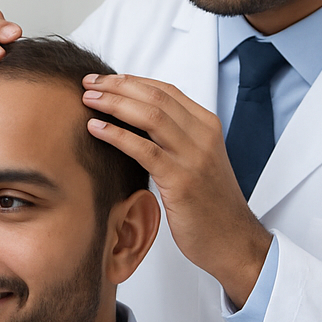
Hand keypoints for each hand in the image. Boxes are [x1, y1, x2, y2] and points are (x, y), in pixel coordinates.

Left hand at [81, 74, 271, 307]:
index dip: (131, 80)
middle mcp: (203, 135)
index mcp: (207, 126)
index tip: (104, 79)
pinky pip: (144, 150)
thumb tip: (136, 122)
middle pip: (155, 96)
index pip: (165, 89)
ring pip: (150, 115)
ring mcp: (194, 157)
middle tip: (88, 83)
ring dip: (114, 103)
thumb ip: (175, 138)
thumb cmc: (210, 205)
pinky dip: (117, 134)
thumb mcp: (198, 161)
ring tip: (87, 100)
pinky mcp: (182, 181)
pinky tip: (95, 128)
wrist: (234, 241)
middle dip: (117, 86)